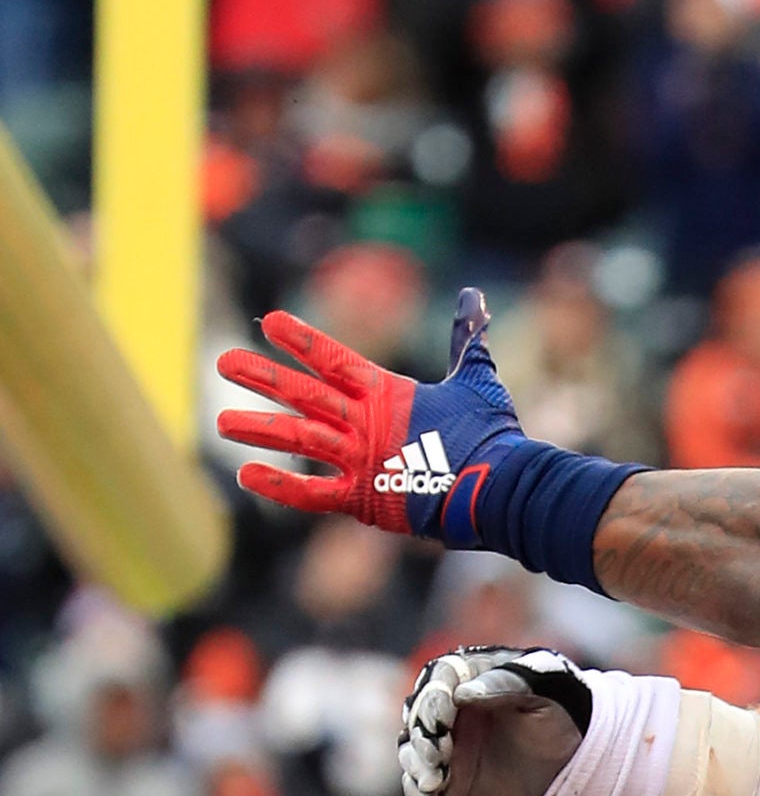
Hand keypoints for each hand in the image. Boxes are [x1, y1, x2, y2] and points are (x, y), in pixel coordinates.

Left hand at [216, 289, 525, 538]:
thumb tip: (473, 296)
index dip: (301, 339)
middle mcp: (365, 422)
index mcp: (388, 393)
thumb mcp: (477, 380)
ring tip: (222, 423)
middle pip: (304, 393)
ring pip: (298, 438)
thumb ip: (467, 338)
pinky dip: (280, 486)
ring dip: (259, 428)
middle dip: (262, 376)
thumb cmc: (491, 435)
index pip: (334, 358)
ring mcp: (360, 460)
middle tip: (224, 362)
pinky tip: (247, 475)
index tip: (270, 322)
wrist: (500, 486)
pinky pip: (312, 493)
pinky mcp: (364, 499)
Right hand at [400, 646, 596, 795]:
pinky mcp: (450, 776)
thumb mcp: (545, 691)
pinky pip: (422, 784)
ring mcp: (447, 743)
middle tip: (438, 756)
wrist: (578, 759)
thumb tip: (463, 694)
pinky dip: (419, 794)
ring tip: (435, 782)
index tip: (442, 722)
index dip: (434, 701)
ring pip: (413, 750)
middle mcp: (451, 708)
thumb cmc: (563, 713)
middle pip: (418, 716)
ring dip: (417, 766)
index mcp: (472, 677)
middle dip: (422, 736)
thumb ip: (507, 685)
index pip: (438, 681)